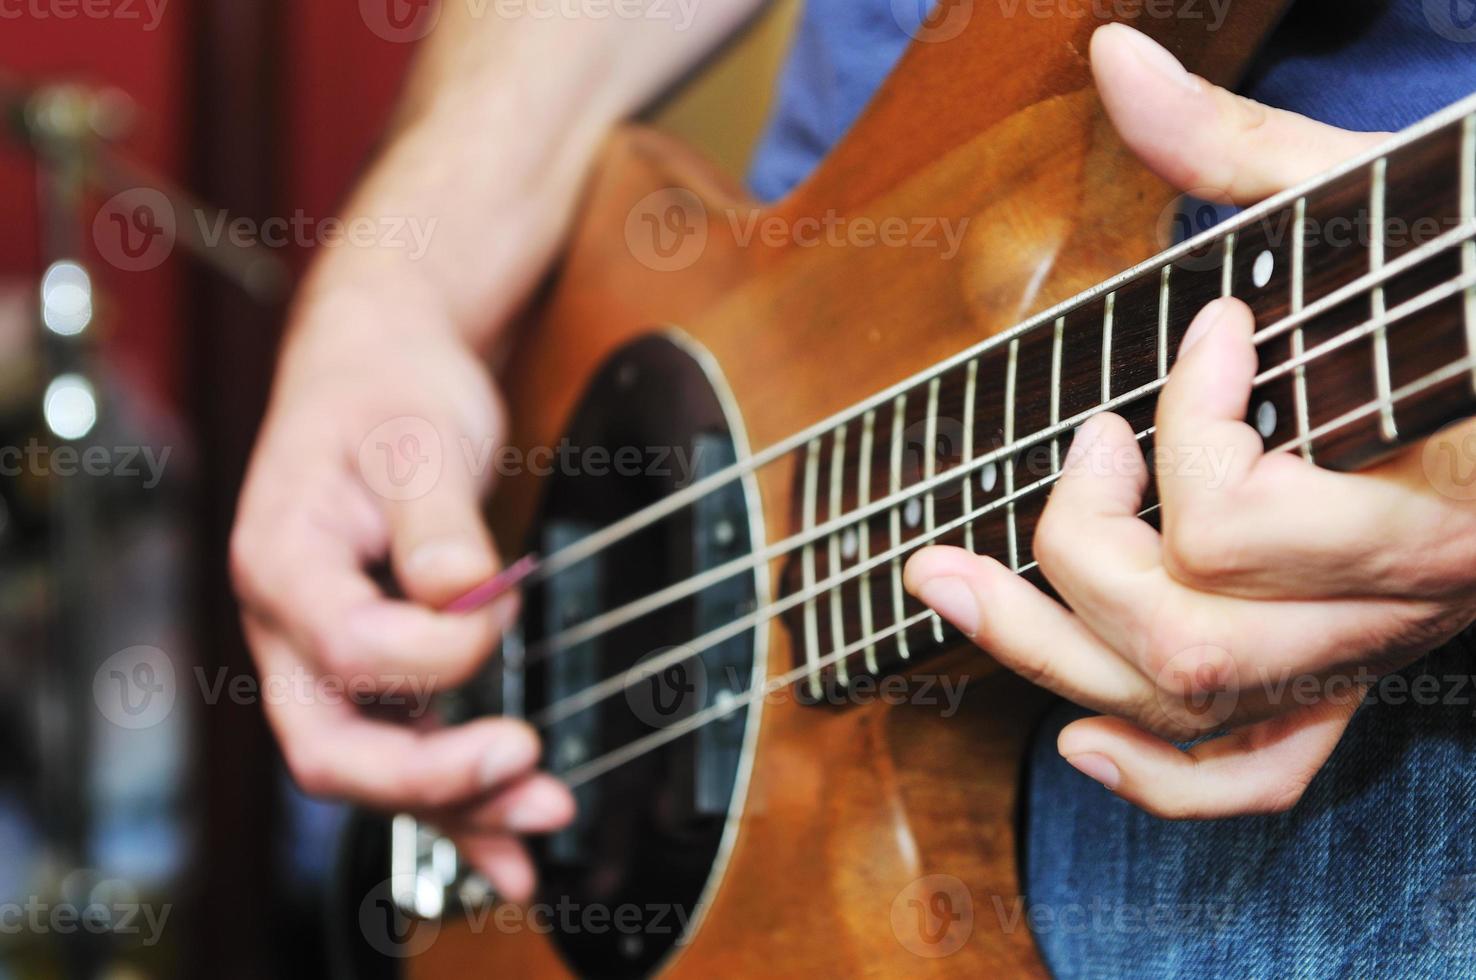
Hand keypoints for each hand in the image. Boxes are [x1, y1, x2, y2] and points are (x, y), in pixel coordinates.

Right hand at [231, 279, 572, 900]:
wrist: (376, 372)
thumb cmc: (388, 392)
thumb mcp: (419, 432)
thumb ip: (435, 517)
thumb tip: (459, 592)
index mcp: (283, 561)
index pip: (350, 647)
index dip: (441, 649)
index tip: (504, 603)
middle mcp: (289, 626)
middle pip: (332, 747)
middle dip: (430, 778)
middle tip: (525, 763)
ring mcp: (325, 657)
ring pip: (372, 766)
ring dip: (459, 804)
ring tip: (546, 817)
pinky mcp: (373, 668)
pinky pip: (405, 749)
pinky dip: (458, 797)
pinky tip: (512, 833)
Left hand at [905, 24, 1475, 818]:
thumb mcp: (1385, 200)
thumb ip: (1242, 145)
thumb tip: (1112, 55)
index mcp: (1437, 495)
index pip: (1242, 523)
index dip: (1186, 422)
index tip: (1210, 329)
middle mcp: (1405, 602)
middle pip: (1187, 641)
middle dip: (1076, 545)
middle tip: (1080, 445)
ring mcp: (1377, 651)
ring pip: (1189, 712)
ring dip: (1043, 651)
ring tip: (946, 579)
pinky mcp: (1361, 676)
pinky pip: (1258, 779)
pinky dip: (1159, 780)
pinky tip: (1075, 738)